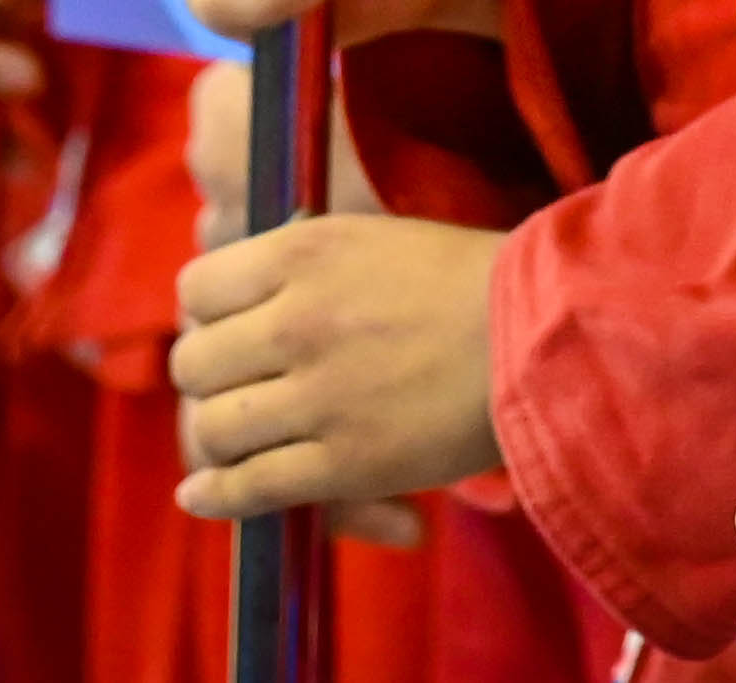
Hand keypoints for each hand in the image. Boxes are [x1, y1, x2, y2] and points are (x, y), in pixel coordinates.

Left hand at [166, 210, 499, 525]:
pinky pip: (251, 486)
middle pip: (194, 362)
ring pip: (213, 427)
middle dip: (208, 378)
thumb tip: (239, 297)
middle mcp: (297, 320)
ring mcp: (318, 395)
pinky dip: (217, 496)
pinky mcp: (345, 463)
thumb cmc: (468, 281)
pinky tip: (200, 496)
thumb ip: (302, 267)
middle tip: (237, 388)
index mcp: (302, 252)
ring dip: (218, 437)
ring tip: (237, 439)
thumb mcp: (371, 240)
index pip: (197, 289)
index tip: (228, 332)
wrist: (542, 333)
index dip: (206, 316)